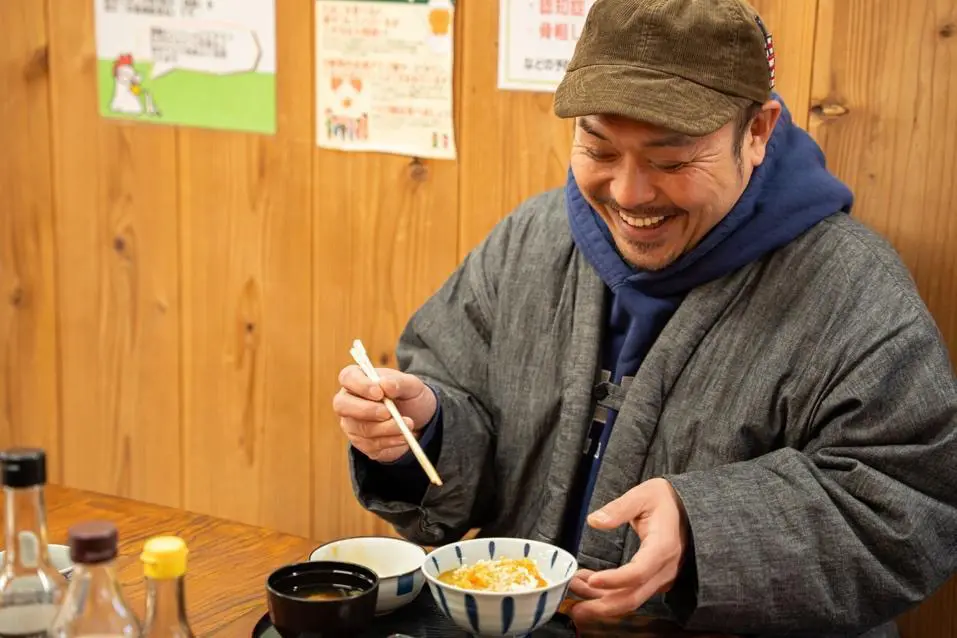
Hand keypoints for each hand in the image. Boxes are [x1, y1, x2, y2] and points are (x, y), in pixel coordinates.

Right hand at [332, 365, 436, 462]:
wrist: (418, 420)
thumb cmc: (409, 396)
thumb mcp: (412, 385)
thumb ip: (399, 383)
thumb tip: (385, 384)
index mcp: (358, 379)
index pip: (347, 377)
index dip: (360, 385)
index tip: (380, 393)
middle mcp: (349, 401)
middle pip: (342, 405)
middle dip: (367, 410)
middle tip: (388, 413)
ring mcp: (352, 423)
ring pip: (360, 428)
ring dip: (386, 428)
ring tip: (408, 424)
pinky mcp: (361, 442)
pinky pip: (370, 445)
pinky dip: (390, 441)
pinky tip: (404, 437)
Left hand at [568, 478, 689, 623]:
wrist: (687, 508)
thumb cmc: (664, 500)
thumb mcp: (643, 494)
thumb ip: (619, 508)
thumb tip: (594, 521)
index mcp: (663, 547)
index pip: (639, 572)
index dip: (614, 580)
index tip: (590, 580)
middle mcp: (665, 569)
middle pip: (633, 597)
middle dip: (602, 605)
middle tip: (575, 608)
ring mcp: (662, 578)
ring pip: (630, 599)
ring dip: (601, 601)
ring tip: (574, 590)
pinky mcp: (655, 580)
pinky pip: (632, 594)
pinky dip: (609, 595)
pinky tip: (588, 586)